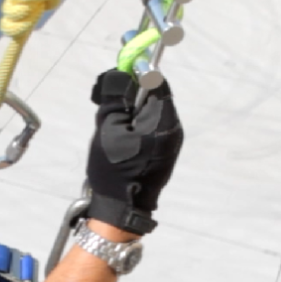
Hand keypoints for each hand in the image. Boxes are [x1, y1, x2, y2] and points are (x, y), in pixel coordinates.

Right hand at [85, 70, 182, 234]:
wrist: (122, 210)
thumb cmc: (114, 170)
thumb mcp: (107, 129)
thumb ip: (115, 98)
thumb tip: (121, 74)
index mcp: (163, 120)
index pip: (157, 82)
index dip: (139, 71)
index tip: (120, 72)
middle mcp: (173, 128)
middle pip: (154, 96)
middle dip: (131, 93)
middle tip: (107, 104)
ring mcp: (171, 141)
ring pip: (150, 111)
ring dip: (131, 109)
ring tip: (110, 124)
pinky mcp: (164, 151)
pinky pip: (150, 126)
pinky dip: (135, 123)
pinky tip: (119, 136)